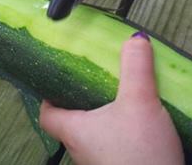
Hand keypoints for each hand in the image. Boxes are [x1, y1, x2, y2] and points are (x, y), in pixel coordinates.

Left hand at [40, 33, 183, 164]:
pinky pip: (115, 149)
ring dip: (106, 120)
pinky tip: (144, 127)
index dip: (50, 95)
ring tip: (124, 100)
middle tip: (99, 82)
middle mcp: (82, 151)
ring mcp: (100, 164)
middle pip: (72, 123)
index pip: (47, 115)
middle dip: (84, 102)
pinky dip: (124, 136)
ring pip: (95, 137)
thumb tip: (135, 39)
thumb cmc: (139, 157)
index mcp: (75, 131)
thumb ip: (136, 68)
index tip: (60, 78)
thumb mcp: (140, 102)